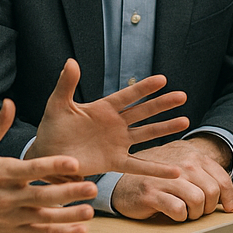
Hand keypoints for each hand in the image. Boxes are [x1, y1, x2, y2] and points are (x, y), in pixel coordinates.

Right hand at [0, 100, 96, 232]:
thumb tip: (9, 103)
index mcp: (2, 173)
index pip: (31, 169)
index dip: (53, 165)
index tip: (74, 163)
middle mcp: (8, 197)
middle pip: (43, 195)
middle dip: (69, 193)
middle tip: (92, 188)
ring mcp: (12, 216)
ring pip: (45, 217)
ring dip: (69, 215)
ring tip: (91, 211)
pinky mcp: (14, 231)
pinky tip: (80, 229)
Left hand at [29, 59, 189, 177]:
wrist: (47, 156)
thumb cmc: (52, 129)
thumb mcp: (57, 105)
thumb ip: (66, 84)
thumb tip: (70, 61)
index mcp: (103, 108)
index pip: (128, 95)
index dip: (144, 88)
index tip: (162, 79)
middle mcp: (115, 124)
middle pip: (143, 112)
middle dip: (162, 104)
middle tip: (182, 96)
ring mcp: (117, 143)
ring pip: (146, 134)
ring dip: (165, 128)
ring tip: (185, 121)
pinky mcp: (114, 162)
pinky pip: (138, 166)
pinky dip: (156, 169)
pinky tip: (174, 171)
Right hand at [110, 137, 232, 220]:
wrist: (123, 180)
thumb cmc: (159, 177)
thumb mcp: (183, 168)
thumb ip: (205, 176)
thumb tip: (228, 198)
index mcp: (193, 156)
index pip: (221, 179)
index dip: (229, 197)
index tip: (229, 208)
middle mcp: (181, 165)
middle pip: (212, 192)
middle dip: (209, 207)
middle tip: (200, 211)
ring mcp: (166, 178)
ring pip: (197, 200)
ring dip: (195, 213)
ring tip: (187, 213)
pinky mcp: (151, 193)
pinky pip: (178, 209)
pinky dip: (180, 216)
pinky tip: (174, 213)